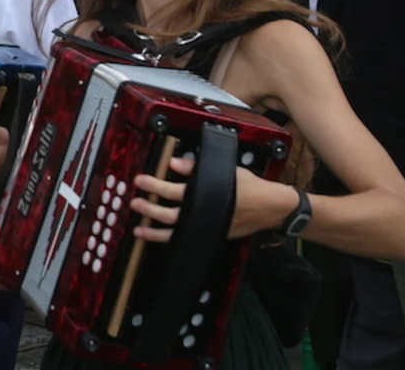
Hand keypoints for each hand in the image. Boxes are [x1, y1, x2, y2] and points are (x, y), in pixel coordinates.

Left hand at [130, 157, 292, 242]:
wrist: (271, 208)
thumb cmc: (249, 187)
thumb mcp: (226, 172)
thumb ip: (197, 168)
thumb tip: (174, 163)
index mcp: (206, 196)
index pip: (175, 191)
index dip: (156, 185)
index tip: (140, 180)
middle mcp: (203, 214)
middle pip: (170, 214)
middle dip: (149, 208)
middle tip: (133, 202)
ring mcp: (206, 227)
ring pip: (175, 232)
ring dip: (154, 231)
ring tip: (137, 229)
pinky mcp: (209, 235)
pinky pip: (185, 239)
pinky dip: (169, 240)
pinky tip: (156, 238)